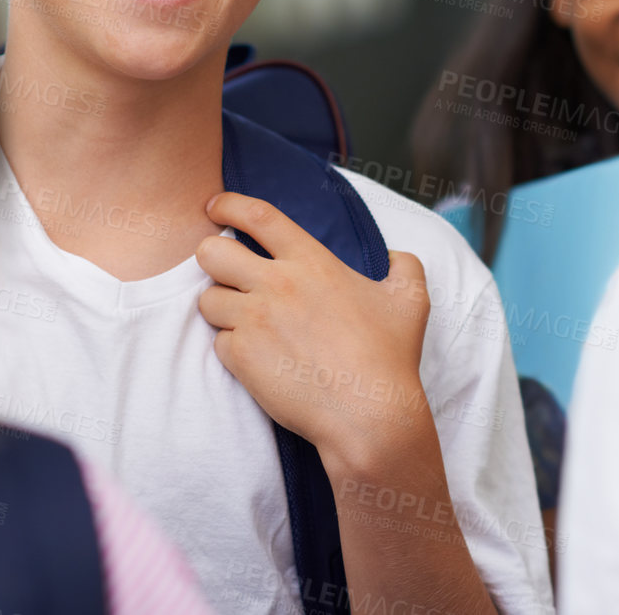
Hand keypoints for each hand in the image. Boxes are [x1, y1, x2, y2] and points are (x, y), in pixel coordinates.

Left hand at [196, 192, 433, 475]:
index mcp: (312, 262)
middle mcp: (277, 284)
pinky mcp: (241, 357)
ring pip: (207, 299)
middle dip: (212, 257)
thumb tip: (396, 258)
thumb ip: (405, 266)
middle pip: (211, 253)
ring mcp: (255, 320)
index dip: (230, 204)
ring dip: (222, 308)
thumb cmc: (389, 358)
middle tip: (227, 273)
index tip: (216, 206)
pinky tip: (257, 357)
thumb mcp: (411, 300)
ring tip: (246, 322)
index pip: (258, 216)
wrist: (368, 415)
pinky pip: (218, 341)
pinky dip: (232, 347)